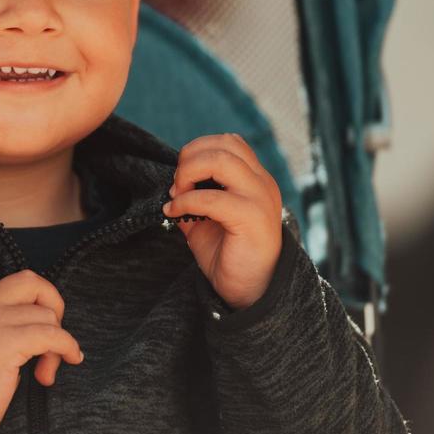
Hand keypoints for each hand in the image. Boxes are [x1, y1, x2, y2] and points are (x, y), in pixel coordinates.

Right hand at [0, 270, 84, 433]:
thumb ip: (6, 328)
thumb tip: (46, 325)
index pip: (20, 281)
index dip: (43, 298)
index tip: (47, 327)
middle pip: (33, 283)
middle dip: (56, 306)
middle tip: (55, 338)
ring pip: (47, 316)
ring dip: (59, 344)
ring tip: (46, 370)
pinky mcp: (5, 344)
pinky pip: (51, 335)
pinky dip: (67, 346)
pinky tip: (68, 360)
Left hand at [163, 133, 282, 310]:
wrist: (250, 292)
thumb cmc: (229, 255)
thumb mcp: (206, 220)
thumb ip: (193, 197)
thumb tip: (171, 185)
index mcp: (255, 179)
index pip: (229, 141)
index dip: (198, 150)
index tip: (181, 177)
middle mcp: (262, 183)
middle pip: (224, 144)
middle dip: (190, 158)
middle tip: (176, 184)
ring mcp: (260, 198)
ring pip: (222, 160)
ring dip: (189, 172)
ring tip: (178, 194)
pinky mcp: (252, 218)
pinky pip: (213, 198)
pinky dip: (187, 201)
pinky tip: (176, 213)